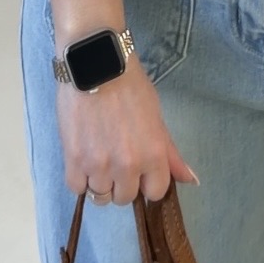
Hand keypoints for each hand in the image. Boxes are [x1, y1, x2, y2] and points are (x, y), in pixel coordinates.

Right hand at [56, 52, 199, 205]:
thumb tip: (190, 180)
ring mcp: (99, 165)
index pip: (154, 193)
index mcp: (153, 155)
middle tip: (116, 158)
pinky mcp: (73, 160)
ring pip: (100, 196)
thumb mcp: (157, 118)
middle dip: (122, 182)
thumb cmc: (130, 86)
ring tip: (97, 156)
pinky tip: (82, 160)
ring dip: (99, 181)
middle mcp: (128, 166)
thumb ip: (170, 154)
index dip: (146, 182)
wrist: (97, 64)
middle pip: (124, 198)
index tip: (139, 170)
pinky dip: (79, 178)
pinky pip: (77, 188)